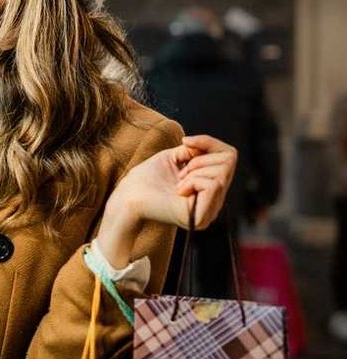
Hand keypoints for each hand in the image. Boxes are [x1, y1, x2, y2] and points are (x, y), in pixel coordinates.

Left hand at [96, 135, 237, 267]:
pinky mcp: (202, 216)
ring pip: (222, 173)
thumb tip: (208, 146)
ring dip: (194, 170)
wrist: (127, 197)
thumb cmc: (145, 178)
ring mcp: (210, 211)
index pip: (229, 156)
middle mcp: (214, 201)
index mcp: (209, 188)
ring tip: (177, 182)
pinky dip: (193, 181)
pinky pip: (213, 185)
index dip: (210, 142)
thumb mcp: (173, 157)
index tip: (185, 142)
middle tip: (180, 172)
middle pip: (229, 162)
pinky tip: (178, 191)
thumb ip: (195, 152)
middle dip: (200, 159)